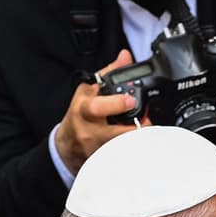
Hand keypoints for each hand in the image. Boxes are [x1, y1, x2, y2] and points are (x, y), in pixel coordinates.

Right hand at [54, 50, 140, 173]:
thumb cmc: (80, 114)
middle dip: (134, 128)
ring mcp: (97, 148)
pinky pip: (123, 155)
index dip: (115, 104)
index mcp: (85, 109)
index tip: (130, 100)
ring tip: (147, 130)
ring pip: (122, 146)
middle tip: (147, 122)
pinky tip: (142, 143)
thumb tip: (126, 56)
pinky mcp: (104, 160)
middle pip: (113, 133)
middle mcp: (89, 130)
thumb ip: (109, 73)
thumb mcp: (89, 90)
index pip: (97, 108)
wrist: (67, 143)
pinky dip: (134, 148)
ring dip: (138, 139)